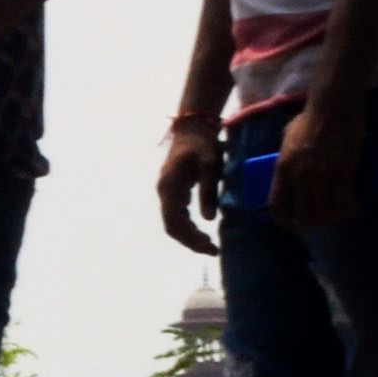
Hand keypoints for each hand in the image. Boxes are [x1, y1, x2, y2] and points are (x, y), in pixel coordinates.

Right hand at [154, 119, 223, 258]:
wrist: (193, 126)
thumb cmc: (203, 143)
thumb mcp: (210, 164)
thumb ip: (208, 191)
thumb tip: (209, 219)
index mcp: (169, 186)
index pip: (174, 222)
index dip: (190, 239)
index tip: (210, 247)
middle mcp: (164, 191)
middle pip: (172, 226)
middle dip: (190, 241)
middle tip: (213, 250)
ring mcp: (167, 190)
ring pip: (173, 222)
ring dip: (189, 236)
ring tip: (210, 245)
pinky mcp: (174, 189)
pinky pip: (177, 214)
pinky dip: (188, 226)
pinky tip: (203, 232)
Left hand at [271, 83, 363, 229]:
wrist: (332, 106)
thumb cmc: (310, 119)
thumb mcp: (287, 140)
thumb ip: (286, 159)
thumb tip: (287, 174)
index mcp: (282, 167)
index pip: (277, 206)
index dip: (285, 222)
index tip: (294, 226)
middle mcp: (299, 175)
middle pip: (306, 215)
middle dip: (315, 222)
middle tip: (323, 218)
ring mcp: (321, 174)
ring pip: (327, 212)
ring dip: (334, 217)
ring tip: (338, 213)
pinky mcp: (342, 171)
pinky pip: (344, 202)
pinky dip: (348, 209)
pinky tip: (352, 207)